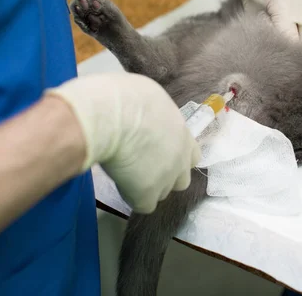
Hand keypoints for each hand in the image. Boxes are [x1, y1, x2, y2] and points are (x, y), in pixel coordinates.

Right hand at [46, 72, 200, 212]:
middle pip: (181, 178)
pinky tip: (119, 183)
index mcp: (182, 130)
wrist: (108, 116)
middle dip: (165, 175)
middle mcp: (181, 156)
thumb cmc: (122, 96)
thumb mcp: (147, 96)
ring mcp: (167, 177)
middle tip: (141, 164)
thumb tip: (144, 118)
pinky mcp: (148, 193)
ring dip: (148, 186)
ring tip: (126, 173)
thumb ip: (153, 115)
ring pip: (163, 192)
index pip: (192, 154)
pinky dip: (133, 196)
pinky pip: (144, 205)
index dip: (175, 155)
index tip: (156, 150)